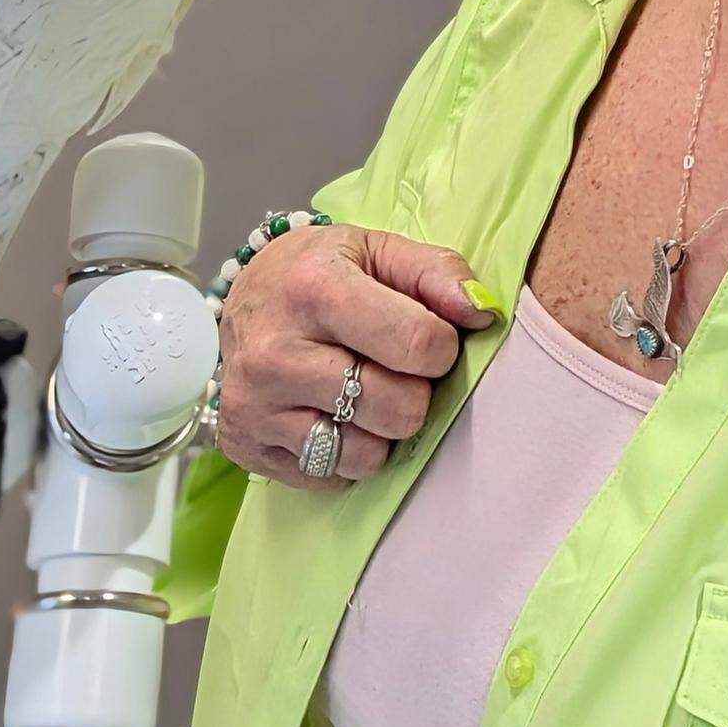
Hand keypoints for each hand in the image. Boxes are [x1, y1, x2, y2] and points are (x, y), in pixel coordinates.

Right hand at [213, 223, 501, 488]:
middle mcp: (276, 352)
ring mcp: (255, 405)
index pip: (418, 345)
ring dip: (380, 428)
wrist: (244, 297)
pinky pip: (331, 476)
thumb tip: (483, 313)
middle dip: (414, 390)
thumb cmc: (319, 271)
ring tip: (361, 390)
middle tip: (394, 367)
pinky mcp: (246, 445)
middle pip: (398, 409)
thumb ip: (437, 273)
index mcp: (315, 289)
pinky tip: (330, 411)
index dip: (442, 346)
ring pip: (366, 455)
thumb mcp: (378, 250)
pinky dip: (345, 452)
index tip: (429, 337)